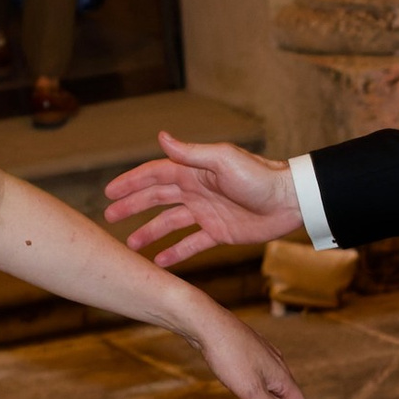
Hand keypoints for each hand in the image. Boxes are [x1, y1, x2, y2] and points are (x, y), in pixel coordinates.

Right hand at [104, 131, 304, 270]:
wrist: (290, 202)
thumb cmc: (260, 176)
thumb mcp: (222, 160)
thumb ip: (190, 153)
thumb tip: (161, 136)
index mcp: (194, 171)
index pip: (155, 175)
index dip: (131, 182)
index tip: (109, 192)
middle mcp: (197, 190)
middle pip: (157, 198)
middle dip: (132, 206)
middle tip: (109, 217)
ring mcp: (207, 212)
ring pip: (170, 223)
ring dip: (150, 232)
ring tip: (131, 245)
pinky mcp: (219, 232)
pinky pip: (192, 244)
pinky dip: (176, 252)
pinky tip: (160, 262)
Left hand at [185, 298, 309, 398]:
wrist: (207, 324)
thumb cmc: (230, 355)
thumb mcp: (250, 390)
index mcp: (281, 375)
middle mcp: (276, 365)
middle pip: (286, 398)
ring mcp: (263, 358)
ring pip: (273, 390)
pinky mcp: (248, 353)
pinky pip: (261, 381)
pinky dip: (260, 396)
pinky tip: (250, 398)